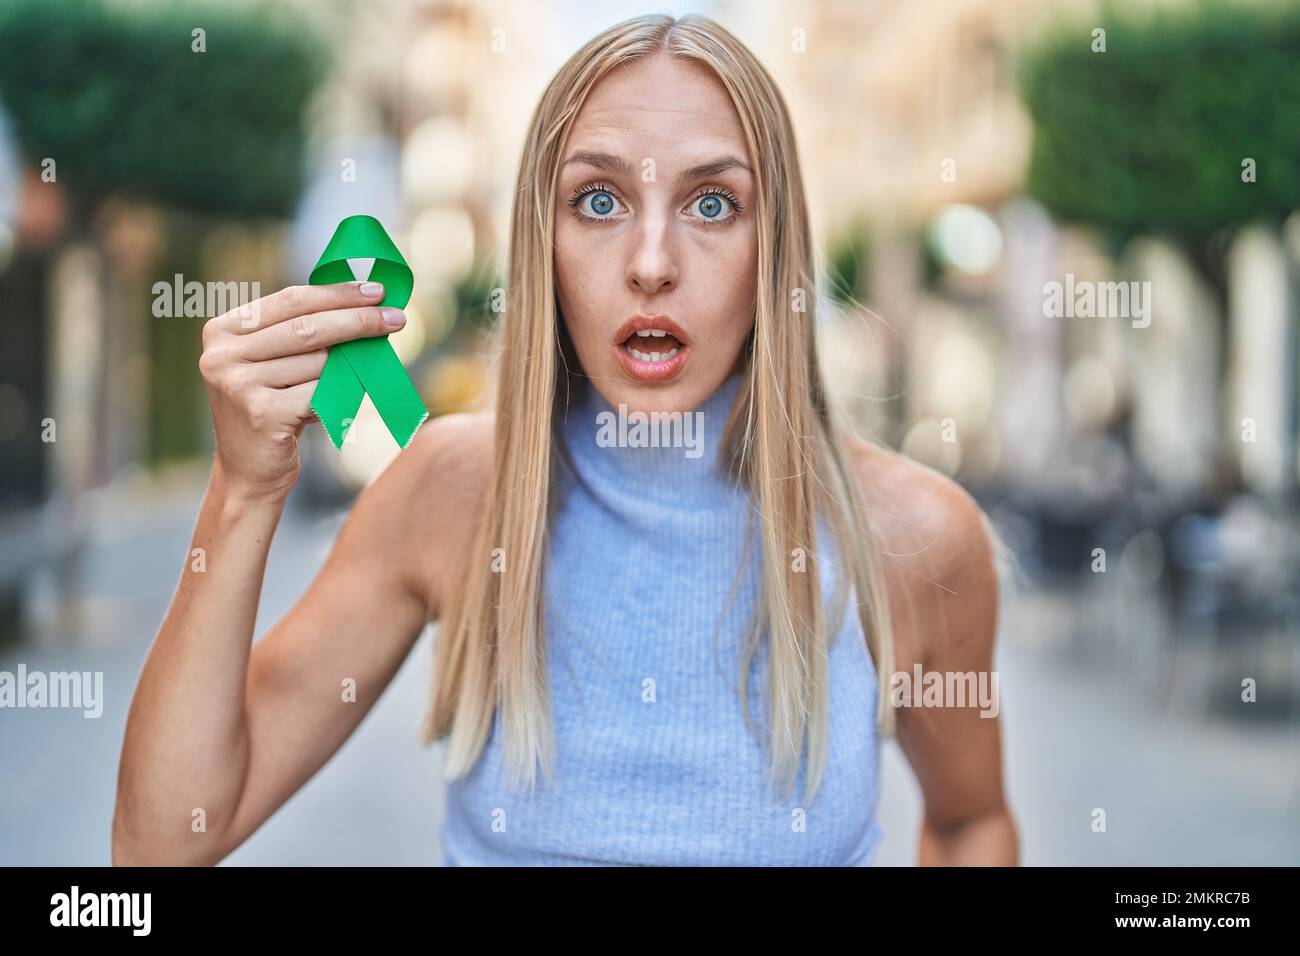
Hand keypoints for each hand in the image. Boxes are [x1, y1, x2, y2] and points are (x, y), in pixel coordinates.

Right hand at [198, 281, 405, 501]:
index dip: (337, 294)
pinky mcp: (261, 413)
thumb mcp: (276, 365)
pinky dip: (338, 397)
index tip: (377, 291)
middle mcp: (222, 354)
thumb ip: (303, 335)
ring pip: (319, 363)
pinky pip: (321, 393)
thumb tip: (367, 306)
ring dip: (346, 370)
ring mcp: (238, 384)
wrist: (248, 473)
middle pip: (309, 327)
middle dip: (359, 321)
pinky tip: (336, 407)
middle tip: (397, 318)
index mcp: (222, 330)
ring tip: (349, 380)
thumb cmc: (273, 410)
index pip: (290, 300)